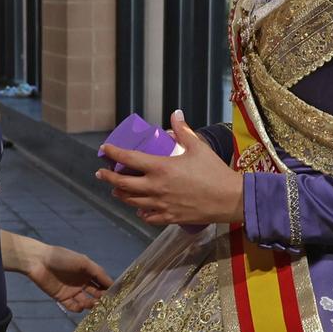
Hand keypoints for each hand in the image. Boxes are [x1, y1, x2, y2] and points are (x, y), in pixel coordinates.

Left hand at [25, 245, 111, 312]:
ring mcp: (72, 291)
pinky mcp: (62, 298)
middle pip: (96, 294)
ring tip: (93, 304)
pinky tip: (80, 306)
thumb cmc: (62, 258)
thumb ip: (98, 273)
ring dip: (91, 304)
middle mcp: (82, 282)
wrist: (38, 261)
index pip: (103, 283)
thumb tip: (113, 284)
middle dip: (102, 299)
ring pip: (86, 302)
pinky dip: (78, 308)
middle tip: (107, 304)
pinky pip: (73, 306)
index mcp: (88, 272)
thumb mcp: (83, 262)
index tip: (118, 297)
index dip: (110, 289)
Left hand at [97, 112, 243, 226]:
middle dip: (107, 178)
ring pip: (131, 201)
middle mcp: (156, 188)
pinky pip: (147, 217)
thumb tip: (175, 114)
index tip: (105, 149)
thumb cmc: (215, 171)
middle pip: (122, 184)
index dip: (113, 153)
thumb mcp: (198, 147)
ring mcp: (161, 205)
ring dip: (120, 195)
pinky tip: (139, 208)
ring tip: (116, 190)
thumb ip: (183, 131)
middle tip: (101, 173)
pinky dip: (140, 212)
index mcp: (161, 168)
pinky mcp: (169, 218)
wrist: (231, 199)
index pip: (128, 159)